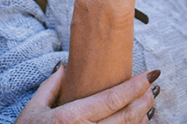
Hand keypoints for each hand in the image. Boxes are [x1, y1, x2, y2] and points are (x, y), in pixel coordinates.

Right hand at [16, 64, 158, 123]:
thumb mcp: (33, 111)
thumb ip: (50, 87)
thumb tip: (64, 67)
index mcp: (70, 118)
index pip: (111, 99)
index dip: (135, 87)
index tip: (152, 74)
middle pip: (126, 117)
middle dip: (144, 100)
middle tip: (153, 88)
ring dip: (142, 118)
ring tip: (149, 104)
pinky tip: (139, 123)